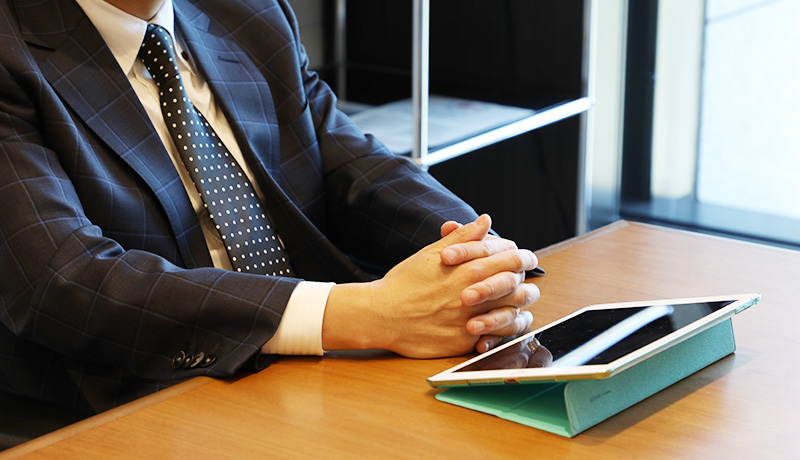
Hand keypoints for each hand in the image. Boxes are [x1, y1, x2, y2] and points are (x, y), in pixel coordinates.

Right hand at [322, 215, 538, 357]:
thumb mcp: (432, 254)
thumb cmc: (404, 283)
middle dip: (524, 283)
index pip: (511, 259)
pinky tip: (500, 325)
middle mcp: (474, 295)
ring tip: (516, 305)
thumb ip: (463, 238)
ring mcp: (470, 321)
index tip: (524, 259)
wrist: (381, 315)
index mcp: (468, 269)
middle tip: (522, 282)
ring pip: (512, 315)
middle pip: (518, 288)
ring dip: (518, 308)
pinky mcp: (464, 342)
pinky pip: (495, 338)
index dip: (522, 258)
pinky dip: (501, 331)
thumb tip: (485, 221)